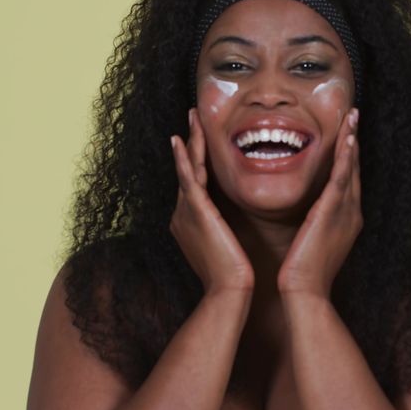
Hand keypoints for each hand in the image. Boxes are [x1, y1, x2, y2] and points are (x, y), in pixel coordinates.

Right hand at [170, 107, 254, 294]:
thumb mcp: (225, 248)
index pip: (193, 183)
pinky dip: (184, 158)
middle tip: (191, 118)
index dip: (195, 159)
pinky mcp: (196, 212)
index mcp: (189, 222)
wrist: (229, 291)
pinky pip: (189, 177)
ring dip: (188, 141)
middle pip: (187, 170)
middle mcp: (182, 214)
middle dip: (189, 144)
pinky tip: (179, 140)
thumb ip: (222, 231)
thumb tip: (228, 225)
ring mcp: (186, 212)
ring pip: (187, 168)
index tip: (198, 140)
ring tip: (190, 118)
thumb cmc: (231, 276)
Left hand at [277, 107, 362, 297]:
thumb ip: (314, 225)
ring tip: (352, 117)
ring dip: (352, 140)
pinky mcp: (332, 213)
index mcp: (346, 219)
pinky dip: (345, 157)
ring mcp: (345, 212)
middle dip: (354, 141)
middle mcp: (351, 213)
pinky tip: (347, 139)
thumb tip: (309, 217)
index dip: (349, 156)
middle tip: (354, 115)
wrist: (305, 293)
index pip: (348, 180)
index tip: (348, 134)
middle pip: (353, 168)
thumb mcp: (313, 242)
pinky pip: (341, 177)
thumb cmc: (303, 274)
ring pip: (350, 168)